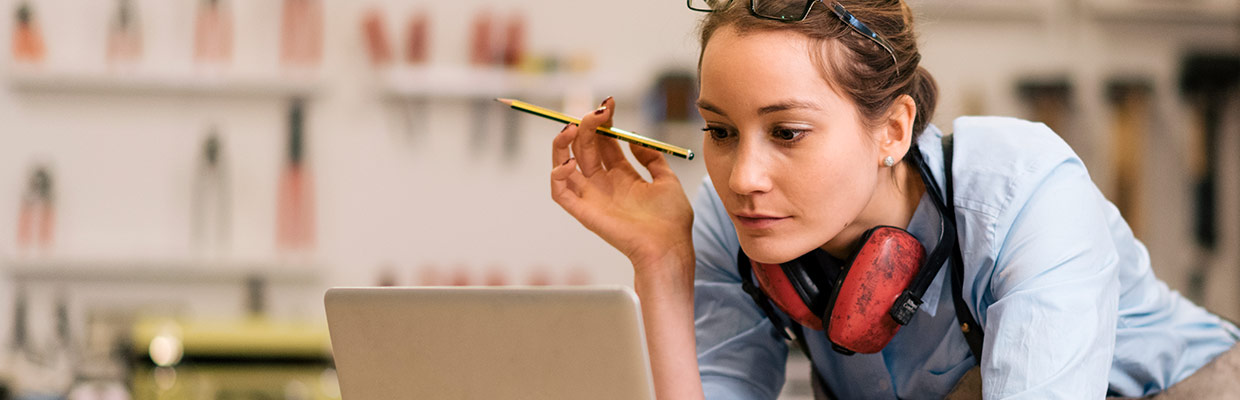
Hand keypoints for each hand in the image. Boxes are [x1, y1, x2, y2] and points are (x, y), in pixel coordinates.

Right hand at [550, 97, 693, 269]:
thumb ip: (652, 158)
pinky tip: (570, 162)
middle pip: (585, 146)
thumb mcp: (667, 180)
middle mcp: (604, 183)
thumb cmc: (671, 221)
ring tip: (572, 127)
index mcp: (623, 175)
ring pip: (564, 163)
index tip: (609, 104)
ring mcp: (591, 196)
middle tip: (597, 111)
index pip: (604, 141)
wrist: (669, 248)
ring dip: (563, 142)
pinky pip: (559, 191)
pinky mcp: (583, 211)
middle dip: (588, 124)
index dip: (604, 121)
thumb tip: (635, 139)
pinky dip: (557, 174)